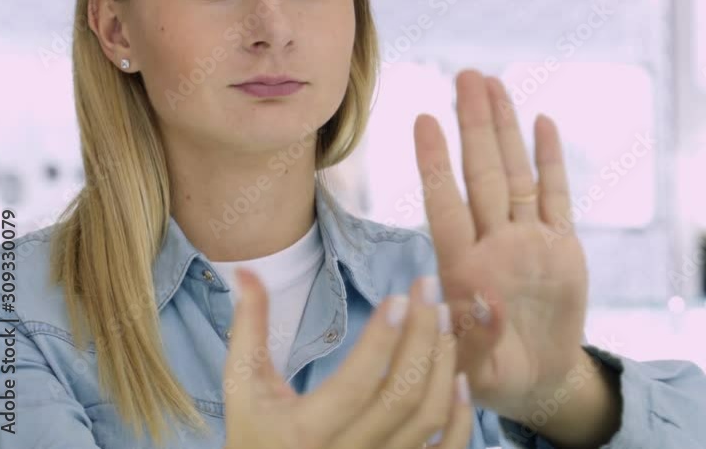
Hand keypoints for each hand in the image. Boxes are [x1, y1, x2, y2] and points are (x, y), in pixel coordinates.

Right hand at [223, 268, 472, 448]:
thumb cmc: (255, 435)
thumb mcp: (244, 387)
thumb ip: (249, 329)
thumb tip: (246, 271)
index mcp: (306, 431)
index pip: (355, 383)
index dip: (382, 339)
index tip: (399, 297)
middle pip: (402, 393)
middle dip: (423, 335)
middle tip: (429, 290)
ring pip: (429, 417)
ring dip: (444, 364)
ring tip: (442, 318)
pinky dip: (461, 417)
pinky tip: (460, 378)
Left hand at [412, 69, 589, 419]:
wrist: (539, 379)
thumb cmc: (496, 377)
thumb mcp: (479, 371)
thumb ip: (478, 335)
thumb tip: (482, 296)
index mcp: (465, 268)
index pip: (447, 205)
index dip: (436, 164)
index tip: (423, 120)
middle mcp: (495, 244)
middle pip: (482, 174)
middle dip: (474, 125)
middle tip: (465, 76)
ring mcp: (529, 241)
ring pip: (516, 174)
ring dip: (505, 129)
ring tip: (492, 83)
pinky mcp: (562, 247)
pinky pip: (557, 196)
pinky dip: (551, 161)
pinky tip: (542, 123)